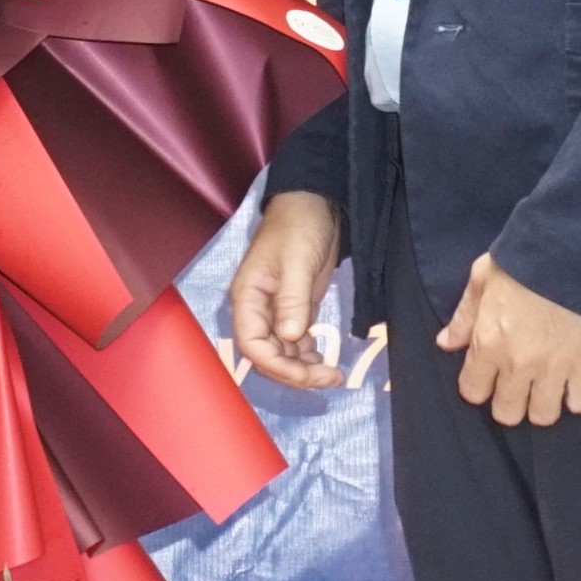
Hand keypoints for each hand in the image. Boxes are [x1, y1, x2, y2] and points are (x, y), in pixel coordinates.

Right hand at [228, 193, 347, 390]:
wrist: (316, 201)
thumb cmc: (300, 225)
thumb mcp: (297, 260)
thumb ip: (292, 299)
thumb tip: (290, 337)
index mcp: (247, 297)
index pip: (252, 345)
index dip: (277, 366)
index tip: (308, 374)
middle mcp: (257, 309)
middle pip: (267, 355)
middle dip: (295, 372)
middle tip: (330, 378)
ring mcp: (275, 310)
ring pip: (282, 353)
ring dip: (303, 368)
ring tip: (333, 375)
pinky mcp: (295, 308)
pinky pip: (295, 343)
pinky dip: (308, 356)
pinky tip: (326, 361)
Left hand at [435, 256, 580, 426]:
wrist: (574, 248)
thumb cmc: (524, 258)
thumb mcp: (482, 278)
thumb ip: (464, 316)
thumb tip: (446, 343)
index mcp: (488, 343)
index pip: (473, 392)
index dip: (478, 386)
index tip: (486, 376)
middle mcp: (519, 363)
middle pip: (507, 413)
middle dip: (508, 402)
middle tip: (516, 384)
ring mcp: (555, 367)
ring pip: (543, 415)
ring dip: (541, 403)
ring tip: (544, 385)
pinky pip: (580, 402)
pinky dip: (575, 396)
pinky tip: (571, 381)